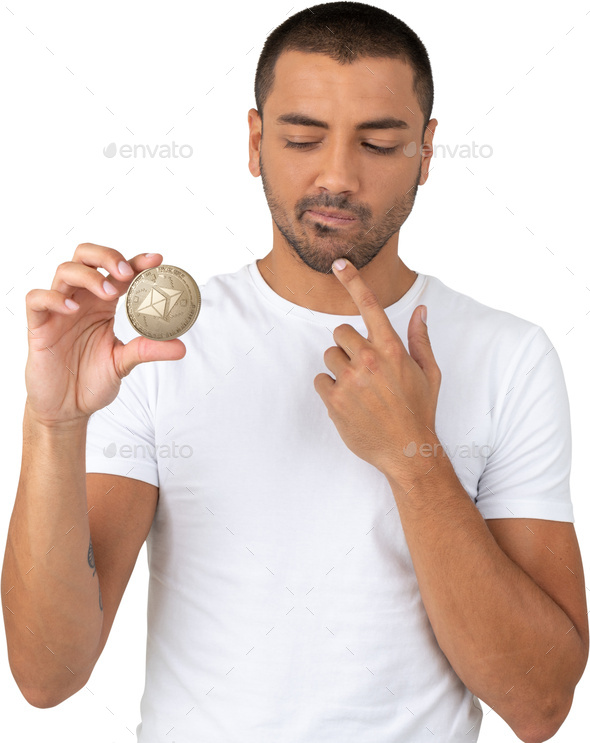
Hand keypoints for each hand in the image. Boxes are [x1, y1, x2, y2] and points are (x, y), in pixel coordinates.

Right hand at [24, 244, 185, 426]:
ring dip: (89, 275)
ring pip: (65, 271)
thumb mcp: (123, 363)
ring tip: (108, 293)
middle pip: (86, 257)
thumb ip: (147, 350)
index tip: (156, 260)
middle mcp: (81, 301)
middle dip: (107, 257)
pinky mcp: (38, 326)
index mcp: (102, 305)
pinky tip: (71, 309)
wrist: (67, 409)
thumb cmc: (91, 381)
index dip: (136, 261)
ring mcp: (58, 311)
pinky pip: (36, 299)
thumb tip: (180, 347)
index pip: (118, 272)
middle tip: (126, 273)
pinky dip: (53, 298)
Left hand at [313, 258, 441, 487]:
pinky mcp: (334, 400)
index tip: (339, 264)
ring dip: (339, 368)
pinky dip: (330, 390)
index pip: (369, 306)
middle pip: (340, 332)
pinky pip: (319, 381)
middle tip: (362, 367)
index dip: (353, 281)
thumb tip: (422, 310)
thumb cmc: (419, 411)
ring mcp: (349, 380)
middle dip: (348, 345)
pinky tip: (349, 403)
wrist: (406, 451)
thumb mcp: (429, 373)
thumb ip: (421, 339)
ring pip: (329, 356)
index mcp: (391, 349)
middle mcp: (369, 360)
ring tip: (358, 389)